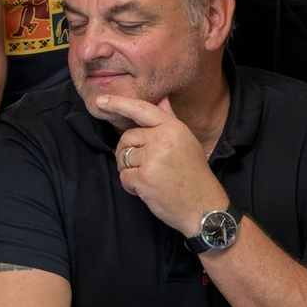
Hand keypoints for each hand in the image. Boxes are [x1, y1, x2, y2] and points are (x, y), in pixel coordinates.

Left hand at [98, 94, 227, 237]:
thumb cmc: (193, 175)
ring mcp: (153, 158)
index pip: (141, 109)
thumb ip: (169, 120)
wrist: (204, 208)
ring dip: (130, 170)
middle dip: (128, 152)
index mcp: (173, 128)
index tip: (101, 101)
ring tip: (149, 178)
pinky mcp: (144, 177)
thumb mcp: (187, 142)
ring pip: (123, 157)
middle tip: (144, 167)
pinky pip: (124, 176)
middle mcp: (163, 139)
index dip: (118, 103)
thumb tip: (162, 98)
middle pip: (127, 138)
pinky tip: (147, 190)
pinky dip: (130, 185)